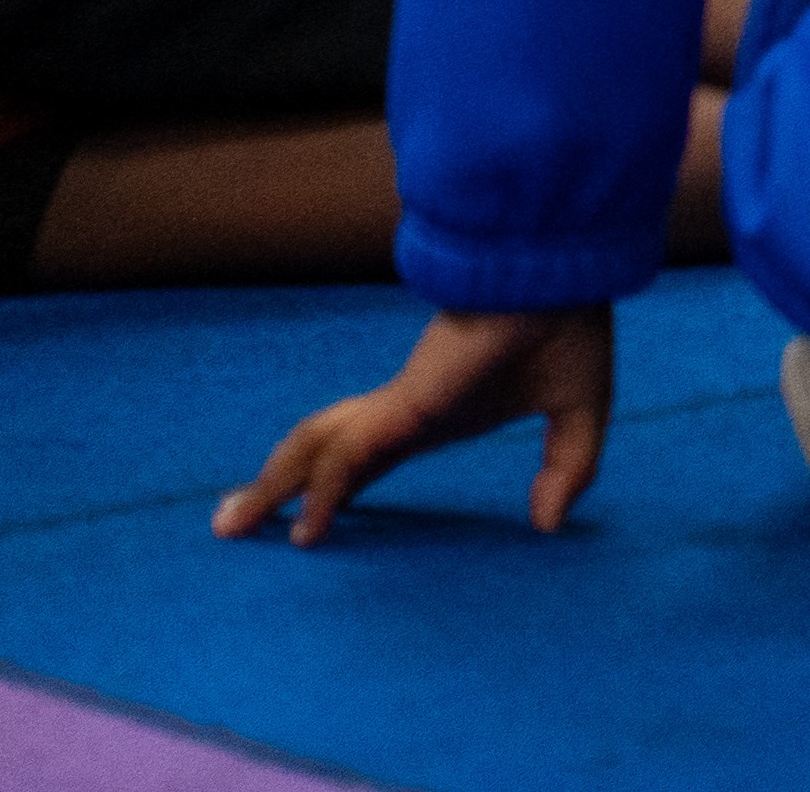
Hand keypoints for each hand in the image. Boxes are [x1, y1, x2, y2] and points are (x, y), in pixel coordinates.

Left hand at [221, 305, 620, 544]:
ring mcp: (396, 408)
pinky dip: (320, 495)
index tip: (306, 515)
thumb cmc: (568, 327)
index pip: (370, 454)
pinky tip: (305, 533)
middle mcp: (404, 411)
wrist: (557, 275)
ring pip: (315, 453)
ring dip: (272, 489)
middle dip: (278, 486)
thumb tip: (546, 523)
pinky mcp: (401, 407)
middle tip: (234, 522)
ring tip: (229, 527)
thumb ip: (567, 467)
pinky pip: (346, 459)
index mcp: (437, 411)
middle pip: (323, 454)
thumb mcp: (579, 413)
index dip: (338, 485)